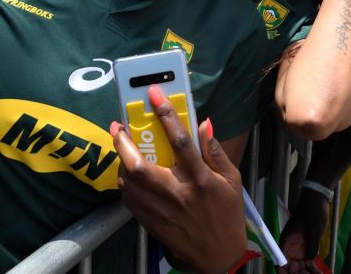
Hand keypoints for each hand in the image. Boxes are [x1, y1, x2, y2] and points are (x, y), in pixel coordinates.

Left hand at [112, 86, 245, 273]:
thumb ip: (215, 151)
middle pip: (140, 166)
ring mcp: (161, 211)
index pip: (180, 141)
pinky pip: (129, 200)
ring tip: (122, 147)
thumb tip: (204, 123)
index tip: (154, 94)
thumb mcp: (232, 180)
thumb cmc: (227, 214)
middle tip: (118, 126)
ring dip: (121, 161)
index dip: (165, 114)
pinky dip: (125, 183)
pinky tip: (129, 174)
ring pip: (129, 183)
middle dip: (123, 142)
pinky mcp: (151, 223)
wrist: (218, 257)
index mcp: (201, 180)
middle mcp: (178, 194)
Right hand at [278, 190, 330, 272]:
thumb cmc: (313, 212)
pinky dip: (314, 270)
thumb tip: (309, 263)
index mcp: (286, 242)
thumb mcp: (313, 230)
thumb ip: (311, 247)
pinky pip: (309, 263)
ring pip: (301, 268)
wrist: (318, 199)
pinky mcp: (308, 249)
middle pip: (291, 269)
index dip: (283, 273)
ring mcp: (300, 249)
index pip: (280, 262)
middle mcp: (291, 248)